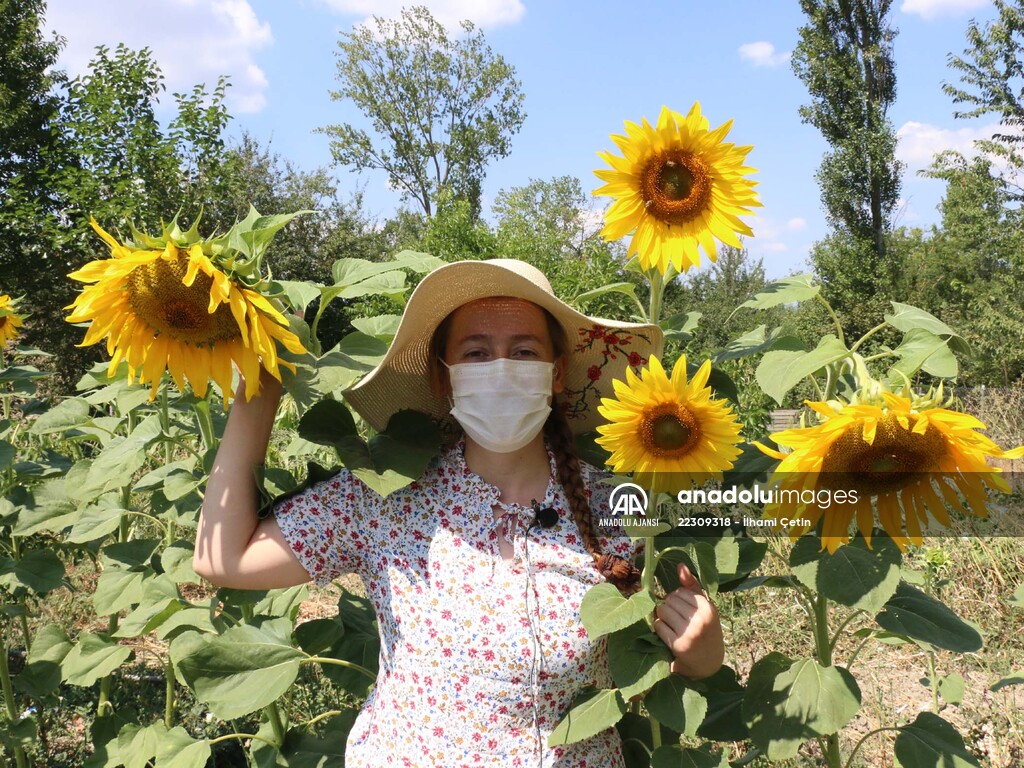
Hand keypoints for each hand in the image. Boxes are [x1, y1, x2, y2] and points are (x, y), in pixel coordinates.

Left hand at [652, 563, 724, 679]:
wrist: (708, 662)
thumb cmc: (705, 629)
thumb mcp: (704, 608)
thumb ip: (692, 586)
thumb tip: (680, 566)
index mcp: (708, 608)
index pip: (680, 592)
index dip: (677, 599)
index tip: (683, 609)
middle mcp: (700, 620)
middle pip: (669, 600)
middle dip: (668, 607)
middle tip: (676, 619)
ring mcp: (689, 633)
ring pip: (661, 611)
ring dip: (662, 617)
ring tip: (672, 625)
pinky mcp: (678, 645)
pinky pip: (658, 625)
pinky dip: (659, 628)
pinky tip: (668, 634)